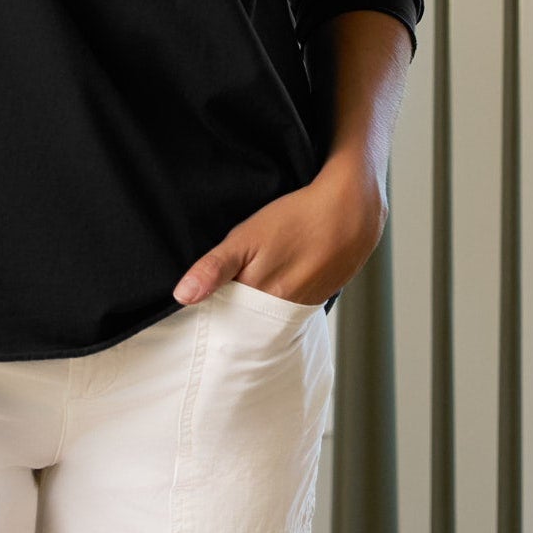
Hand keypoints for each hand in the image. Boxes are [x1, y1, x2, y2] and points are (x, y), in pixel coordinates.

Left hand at [172, 156, 387, 306]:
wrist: (351, 212)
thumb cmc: (295, 219)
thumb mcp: (246, 237)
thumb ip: (214, 268)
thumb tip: (182, 297)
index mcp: (259, 297)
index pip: (223, 317)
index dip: (210, 310)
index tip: (196, 306)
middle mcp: (280, 310)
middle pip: (245, 320)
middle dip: (231, 313)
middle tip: (221, 294)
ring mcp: (301, 306)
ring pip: (267, 316)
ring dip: (255, 308)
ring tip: (248, 287)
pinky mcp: (316, 299)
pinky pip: (288, 309)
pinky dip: (277, 302)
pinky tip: (276, 283)